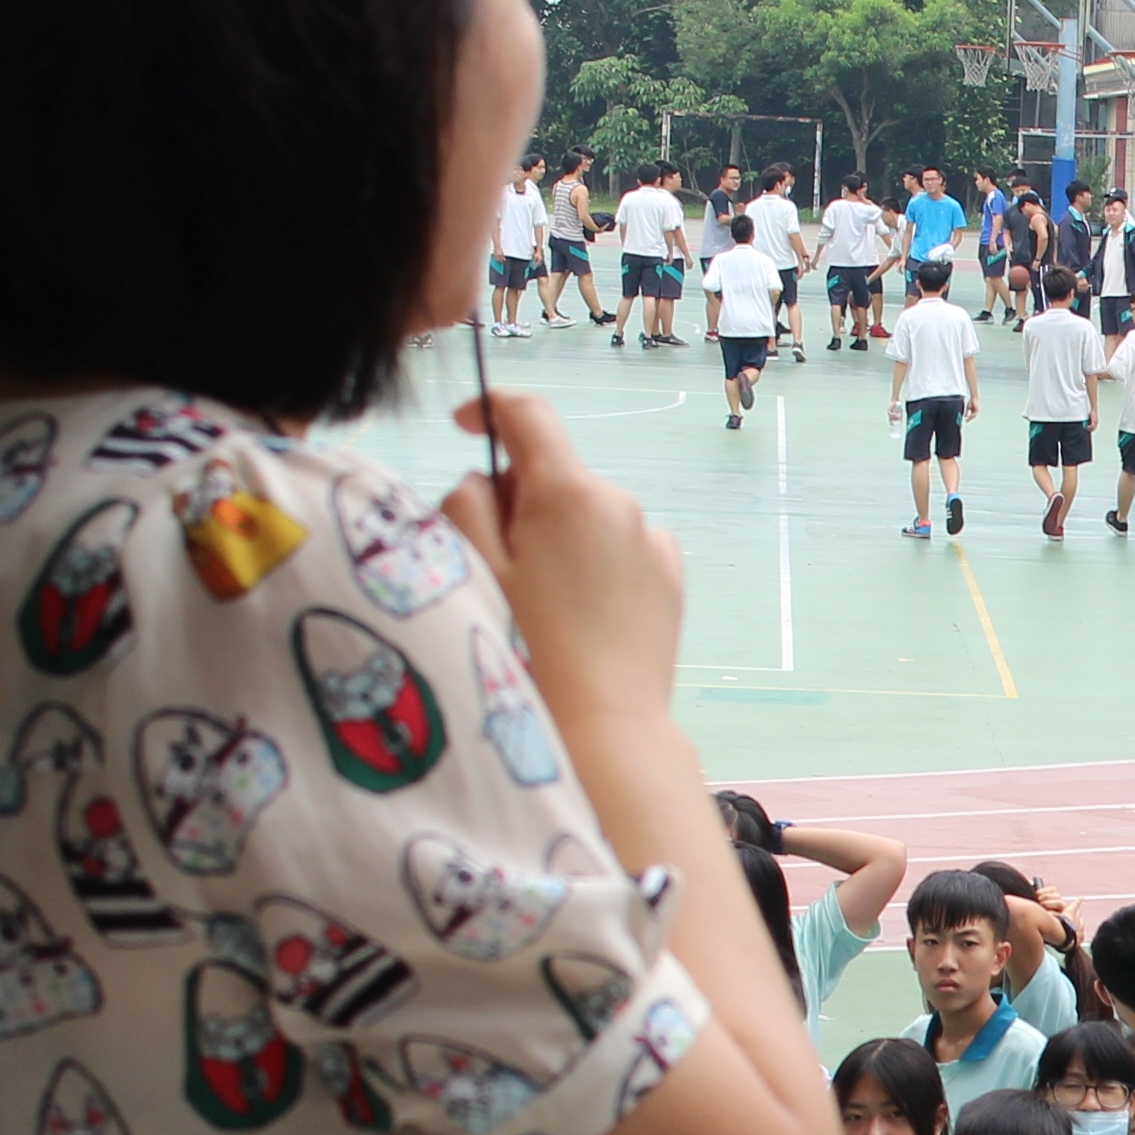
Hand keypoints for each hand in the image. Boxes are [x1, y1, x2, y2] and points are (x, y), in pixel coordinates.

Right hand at [441, 395, 682, 734]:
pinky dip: (593, 565)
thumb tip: (486, 478)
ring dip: (556, 537)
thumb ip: (466, 502)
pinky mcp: (670, 577)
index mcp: (567, 492)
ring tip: (540, 606)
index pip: (527, 414)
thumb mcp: (472, 569)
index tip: (464, 424)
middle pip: (552, 474)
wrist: (604, 726)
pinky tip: (580, 616)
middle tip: (494, 564)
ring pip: (584, 515)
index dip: (488, 407)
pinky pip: (618, 549)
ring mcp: (652, 540)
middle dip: (517, 500)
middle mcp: (619, 503)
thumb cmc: (526, 652)